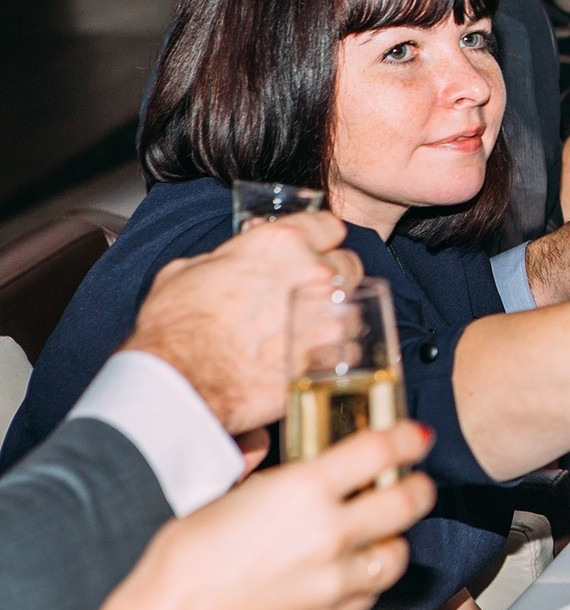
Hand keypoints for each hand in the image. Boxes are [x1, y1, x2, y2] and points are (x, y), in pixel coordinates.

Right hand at [122, 212, 359, 434]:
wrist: (180, 384)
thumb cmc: (175, 330)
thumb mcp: (188, 272)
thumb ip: (224, 258)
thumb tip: (229, 262)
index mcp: (281, 243)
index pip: (328, 225)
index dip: (318, 239)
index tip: (310, 251)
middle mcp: (313, 274)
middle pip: (348, 264)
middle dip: (330, 277)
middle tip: (305, 293)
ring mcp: (328, 318)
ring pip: (355, 306)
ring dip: (336, 315)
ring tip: (305, 329)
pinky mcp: (331, 358)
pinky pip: (351, 348)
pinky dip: (337, 353)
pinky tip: (311, 357)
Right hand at [122, 421, 435, 609]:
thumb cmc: (188, 559)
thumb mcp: (240, 494)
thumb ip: (290, 483)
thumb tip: (318, 473)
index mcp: (304, 490)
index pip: (380, 450)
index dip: (406, 438)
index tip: (414, 437)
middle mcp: (329, 531)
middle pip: (408, 500)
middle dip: (417, 487)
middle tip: (411, 483)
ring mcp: (334, 577)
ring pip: (398, 553)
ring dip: (394, 538)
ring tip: (379, 533)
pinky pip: (371, 593)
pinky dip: (369, 579)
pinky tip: (351, 571)